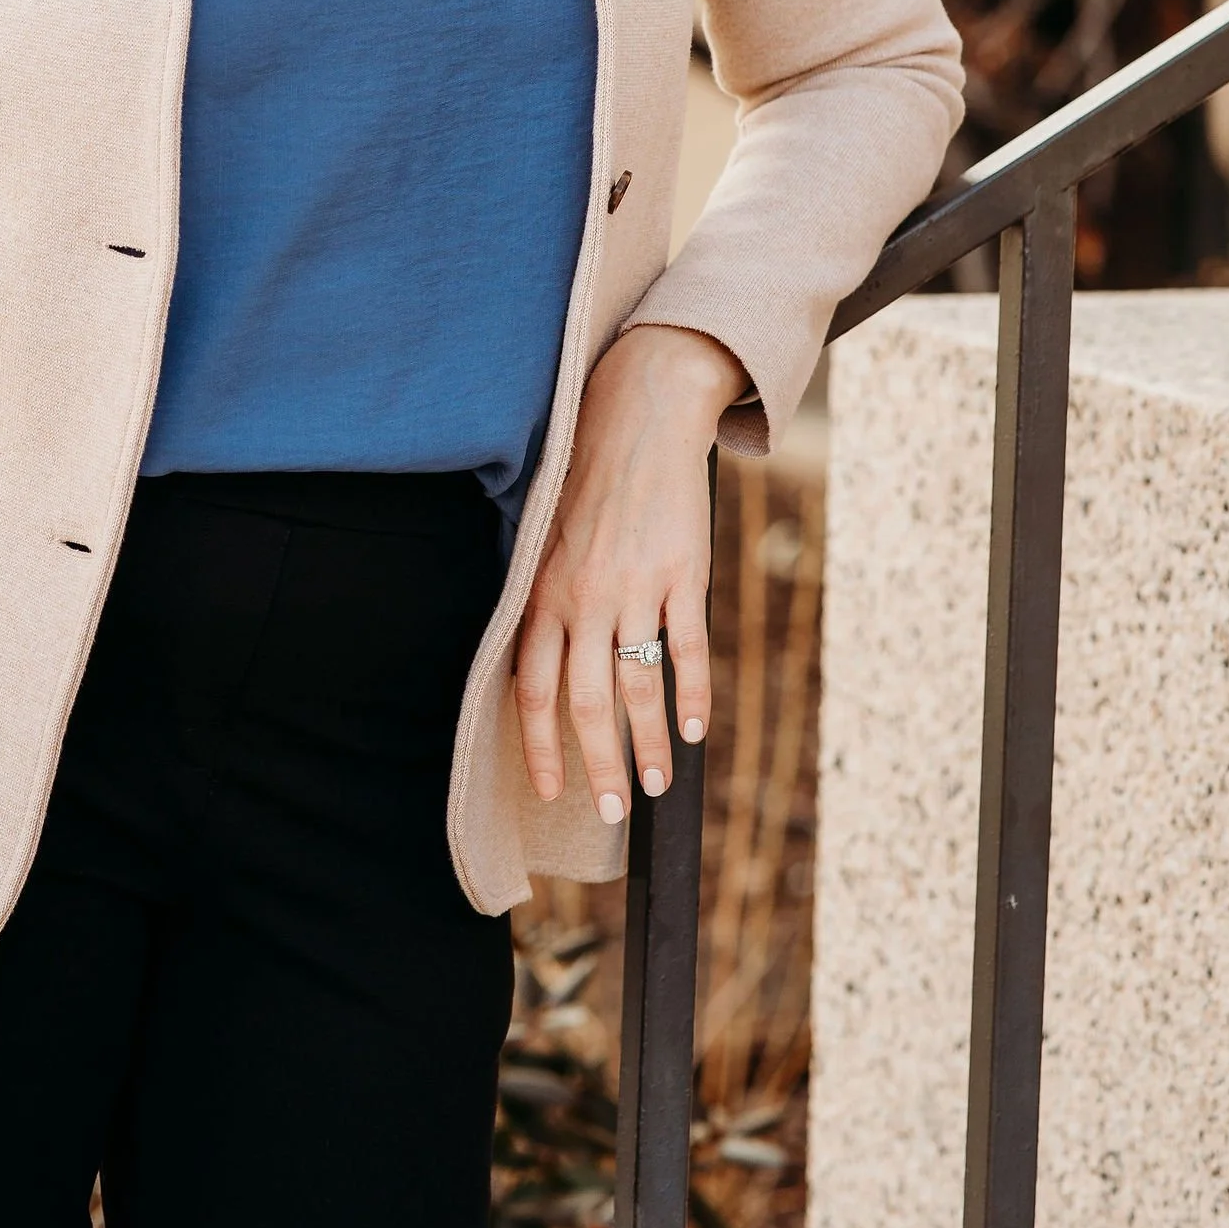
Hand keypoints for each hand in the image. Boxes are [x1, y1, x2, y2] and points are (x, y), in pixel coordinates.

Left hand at [515, 324, 746, 824]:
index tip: (549, 789)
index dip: (539, 746)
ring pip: (638, 688)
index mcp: (543, 592)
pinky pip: (687, 651)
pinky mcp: (682, 575)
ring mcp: (634, 587)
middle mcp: (582, 597)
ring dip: (649, 745)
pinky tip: (696, 731)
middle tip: (613, 810)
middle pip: (585, 703)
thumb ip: (546, 600)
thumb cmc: (588, 481)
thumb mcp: (548, 539)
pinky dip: (693, 696)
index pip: (532, 688)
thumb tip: (543, 666)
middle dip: (599, 766)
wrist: (638, 417)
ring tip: (659, 784)